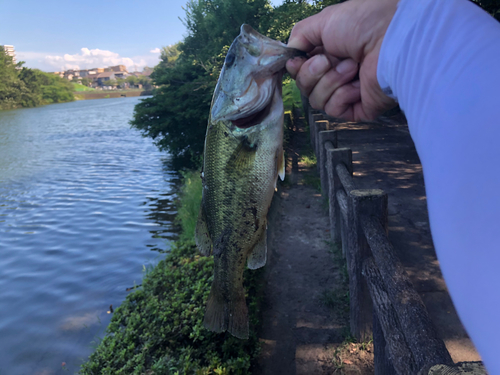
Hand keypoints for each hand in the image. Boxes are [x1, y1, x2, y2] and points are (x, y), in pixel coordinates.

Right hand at [286, 0, 398, 120]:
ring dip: (330, 81)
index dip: (296, 68)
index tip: (298, 61)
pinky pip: (334, 110)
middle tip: (331, 59)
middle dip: (313, 73)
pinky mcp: (358, 108)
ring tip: (352, 67)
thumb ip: (300, 36)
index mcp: (330, 53)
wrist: (392, 38)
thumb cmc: (364, 23)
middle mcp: (338, 72)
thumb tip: (290, 57)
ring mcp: (348, 92)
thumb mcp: (323, 21)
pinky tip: (357, 84)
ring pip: (316, 100)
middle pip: (305, 87)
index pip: (300, 71)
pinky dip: (342, 95)